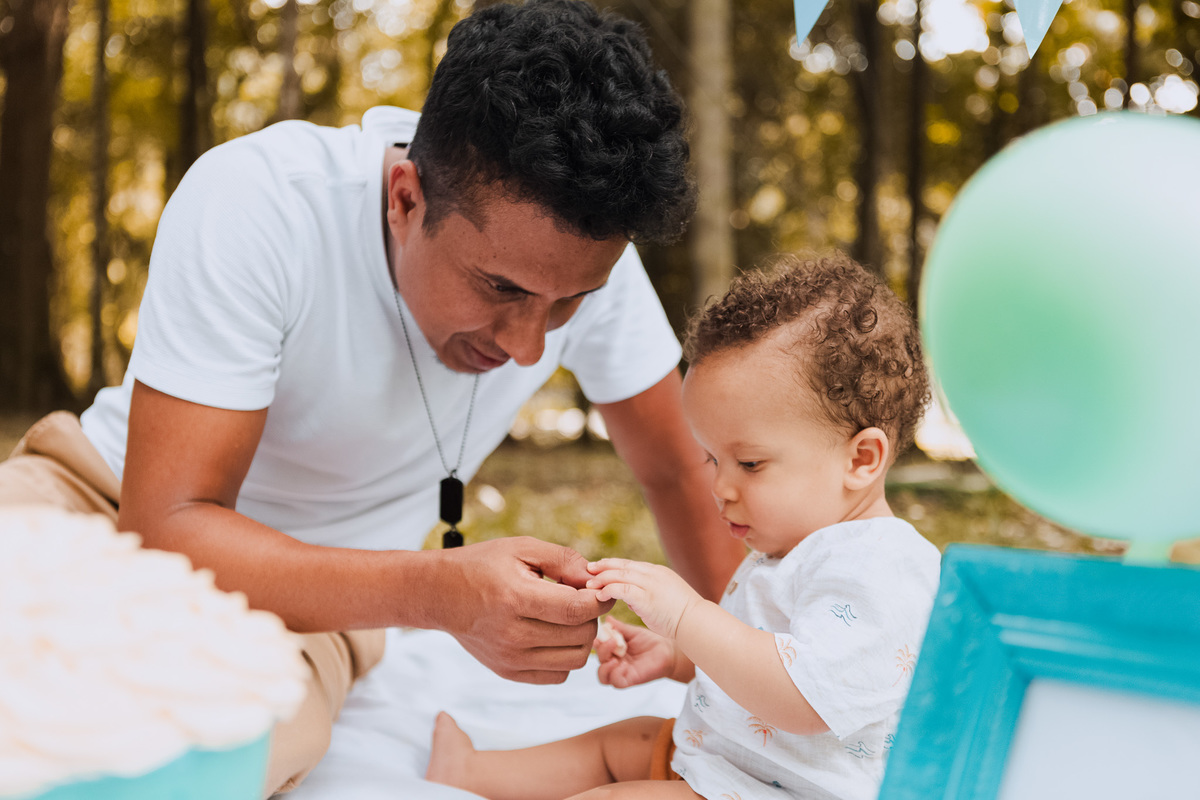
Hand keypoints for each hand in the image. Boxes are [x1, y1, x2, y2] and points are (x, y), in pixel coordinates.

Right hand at [425, 537, 613, 683]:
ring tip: (567, 618)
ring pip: (574, 660)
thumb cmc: (483, 565)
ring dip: (581, 639)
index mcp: (516, 598)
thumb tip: (596, 581)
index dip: (600, 600)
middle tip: (580, 600)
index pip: (577, 609)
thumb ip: (564, 561)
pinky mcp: (508, 672)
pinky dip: (564, 657)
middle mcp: (512, 634)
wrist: (439, 593)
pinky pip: (557, 675)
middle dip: (591, 616)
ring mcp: (509, 658)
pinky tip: (553, 635)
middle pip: (581, 636)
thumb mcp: (522, 548)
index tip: (602, 590)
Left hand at [586, 558, 700, 639]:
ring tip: (589, 585)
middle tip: (588, 569)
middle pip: (622, 565)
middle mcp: (653, 574)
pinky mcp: (646, 597)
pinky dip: (608, 590)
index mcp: (658, 572)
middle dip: (603, 566)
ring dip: (602, 579)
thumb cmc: (681, 616)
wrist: (697, 622)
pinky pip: (621, 589)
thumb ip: (646, 594)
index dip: (613, 564)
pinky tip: (599, 596)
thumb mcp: (664, 597)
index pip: (630, 564)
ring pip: (619, 575)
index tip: (599, 566)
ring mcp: (650, 584)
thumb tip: (630, 599)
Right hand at [594, 617, 679, 687]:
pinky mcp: (630, 680)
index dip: (596, 642)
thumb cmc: (650, 641)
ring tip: (615, 657)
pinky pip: (616, 682)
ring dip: (605, 666)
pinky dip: (615, 674)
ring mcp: (622, 672)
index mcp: (614, 650)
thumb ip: (619, 627)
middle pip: (599, 661)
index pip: (598, 648)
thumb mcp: (632, 632)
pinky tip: (622, 664)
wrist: (667, 650)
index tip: (601, 633)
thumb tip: (607, 619)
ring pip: (603, 676)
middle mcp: (616, 662)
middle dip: (602, 651)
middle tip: (612, 641)